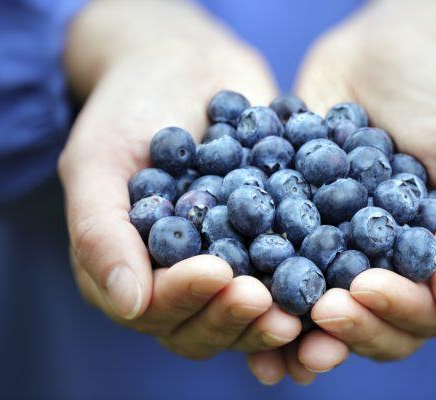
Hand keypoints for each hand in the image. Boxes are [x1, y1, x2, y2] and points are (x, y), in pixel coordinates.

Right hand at [59, 0, 300, 367]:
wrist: (184, 67)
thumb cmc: (128, 109)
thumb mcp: (97, 161)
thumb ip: (100, 232)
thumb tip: (130, 306)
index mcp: (133, 273)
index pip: (156, 308)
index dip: (186, 297)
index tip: (216, 272)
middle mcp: (183, 280)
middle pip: (207, 325)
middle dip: (235, 317)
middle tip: (265, 300)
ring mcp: (231, 264)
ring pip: (251, 313)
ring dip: (276, 319)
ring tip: (304, 306)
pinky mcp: (273, 242)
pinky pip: (292, 272)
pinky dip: (313, 285)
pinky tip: (338, 284)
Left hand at [247, 0, 435, 379]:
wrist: (384, 50)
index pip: (430, 312)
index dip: (398, 311)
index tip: (359, 291)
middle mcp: (397, 267)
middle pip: (379, 324)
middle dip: (349, 329)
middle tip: (316, 316)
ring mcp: (348, 251)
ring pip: (328, 308)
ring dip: (301, 328)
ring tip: (270, 332)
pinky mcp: (305, 228)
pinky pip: (285, 264)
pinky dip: (265, 284)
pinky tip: (239, 291)